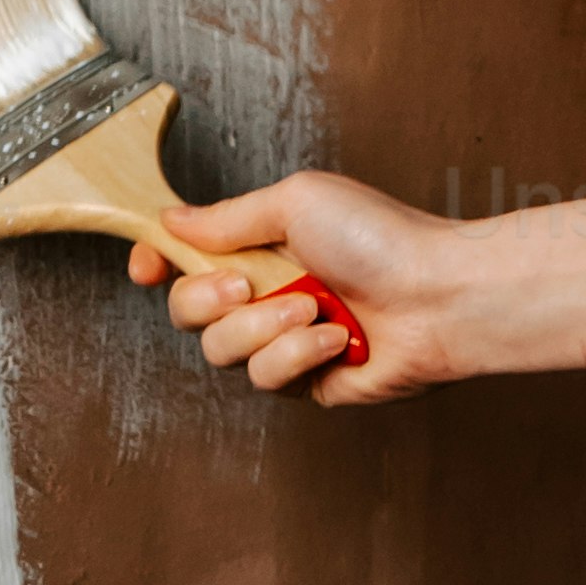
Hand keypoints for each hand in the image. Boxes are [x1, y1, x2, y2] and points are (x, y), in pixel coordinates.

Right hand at [129, 175, 465, 404]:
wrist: (438, 296)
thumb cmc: (382, 239)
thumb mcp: (296, 202)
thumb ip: (228, 217)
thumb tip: (173, 220)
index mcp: (260, 246)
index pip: (184, 258)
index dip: (156, 261)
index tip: (147, 263)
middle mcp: (265, 293)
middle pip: (186, 311)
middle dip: (208, 299)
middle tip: (248, 283)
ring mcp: (282, 340)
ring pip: (220, 350)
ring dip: (264, 326)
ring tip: (312, 308)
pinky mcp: (304, 382)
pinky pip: (264, 378)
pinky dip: (297, 354)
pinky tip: (337, 338)